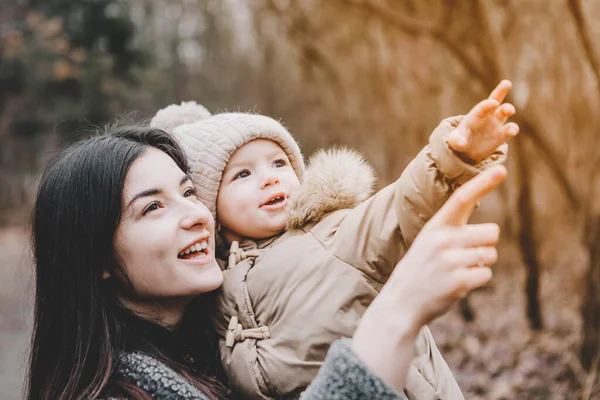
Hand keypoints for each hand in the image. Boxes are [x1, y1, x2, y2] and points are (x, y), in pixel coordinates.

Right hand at [352, 165, 506, 391]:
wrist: (401, 303)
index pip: (462, 199)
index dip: (483, 183)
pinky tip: (456, 285)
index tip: (501, 169)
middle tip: (463, 258)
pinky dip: (476, 281)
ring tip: (455, 272)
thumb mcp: (428, 244)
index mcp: (435, 227)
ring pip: (490, 255)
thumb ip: (453, 233)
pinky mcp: (459, 281)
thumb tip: (491, 233)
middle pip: (491, 233)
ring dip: (479, 265)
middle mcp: (443, 240)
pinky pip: (486, 275)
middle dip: (485, 245)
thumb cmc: (420, 271)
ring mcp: (451, 261)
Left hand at [447, 80, 518, 162]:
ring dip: (508, 109)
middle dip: (501, 90)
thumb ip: (457, 141)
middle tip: (507, 83)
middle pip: (495, 99)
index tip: (493, 103)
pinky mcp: (502, 134)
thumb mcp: (454, 141)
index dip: (487, 104)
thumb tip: (461, 143)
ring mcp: (496, 123)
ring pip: (505, 112)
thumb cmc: (460, 141)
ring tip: (510, 111)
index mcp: (475, 115)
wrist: (468, 150)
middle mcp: (487, 115)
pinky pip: (510, 129)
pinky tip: (513, 131)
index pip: (482, 107)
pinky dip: (513, 129)